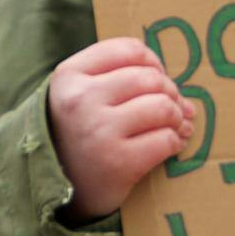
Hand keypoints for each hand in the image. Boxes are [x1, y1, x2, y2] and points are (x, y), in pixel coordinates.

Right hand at [46, 37, 193, 222]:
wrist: (56, 185)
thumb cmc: (76, 133)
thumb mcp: (78, 94)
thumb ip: (117, 76)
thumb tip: (178, 90)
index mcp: (68, 76)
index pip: (130, 50)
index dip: (152, 63)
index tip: (152, 81)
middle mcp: (80, 99)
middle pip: (151, 78)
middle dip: (169, 94)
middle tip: (167, 110)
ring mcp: (98, 130)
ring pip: (163, 107)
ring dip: (175, 119)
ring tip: (169, 127)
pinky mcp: (118, 161)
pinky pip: (166, 140)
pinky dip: (174, 143)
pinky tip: (165, 147)